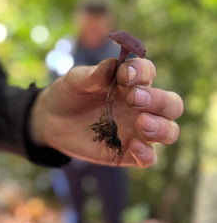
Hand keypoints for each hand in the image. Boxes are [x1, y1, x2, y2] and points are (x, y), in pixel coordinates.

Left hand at [29, 58, 182, 166]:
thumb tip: (113, 64)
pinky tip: (134, 147)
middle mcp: (140, 106)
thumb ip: (93, 75)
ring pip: (168, 131)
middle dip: (158, 101)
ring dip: (161, 127)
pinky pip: (149, 158)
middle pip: (170, 104)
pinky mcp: (127, 152)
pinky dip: (148, 154)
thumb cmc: (68, 93)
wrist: (51, 120)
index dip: (142, 72)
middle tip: (133, 100)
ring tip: (141, 123)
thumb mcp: (75, 81)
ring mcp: (136, 130)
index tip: (124, 76)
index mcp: (129, 82)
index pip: (148, 73)